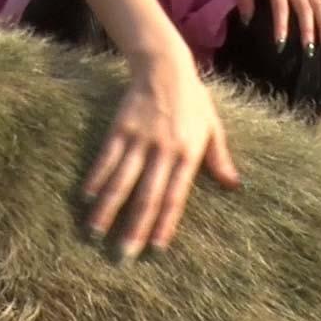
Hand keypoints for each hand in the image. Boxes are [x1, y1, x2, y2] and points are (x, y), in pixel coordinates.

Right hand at [81, 46, 240, 259]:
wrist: (165, 65)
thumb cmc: (193, 99)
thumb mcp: (212, 127)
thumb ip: (219, 158)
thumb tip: (233, 186)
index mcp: (188, 153)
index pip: (176, 197)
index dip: (165, 224)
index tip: (156, 249)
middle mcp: (164, 150)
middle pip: (147, 195)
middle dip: (134, 227)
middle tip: (123, 255)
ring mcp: (140, 138)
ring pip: (122, 180)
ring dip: (108, 208)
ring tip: (95, 232)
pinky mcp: (121, 126)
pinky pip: (107, 156)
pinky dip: (97, 177)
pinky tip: (87, 196)